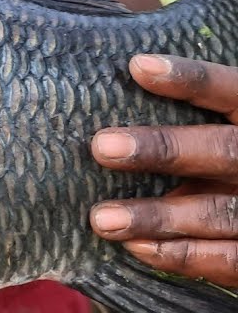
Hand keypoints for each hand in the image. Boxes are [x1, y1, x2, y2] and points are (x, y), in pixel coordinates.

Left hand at [89, 54, 237, 285]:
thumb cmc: (225, 152)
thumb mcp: (222, 125)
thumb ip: (188, 113)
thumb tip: (120, 81)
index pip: (230, 90)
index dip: (190, 78)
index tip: (138, 67)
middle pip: (222, 151)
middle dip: (163, 149)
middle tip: (102, 147)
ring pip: (218, 211)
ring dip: (157, 217)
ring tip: (102, 219)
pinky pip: (227, 259)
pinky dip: (181, 255)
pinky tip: (138, 247)